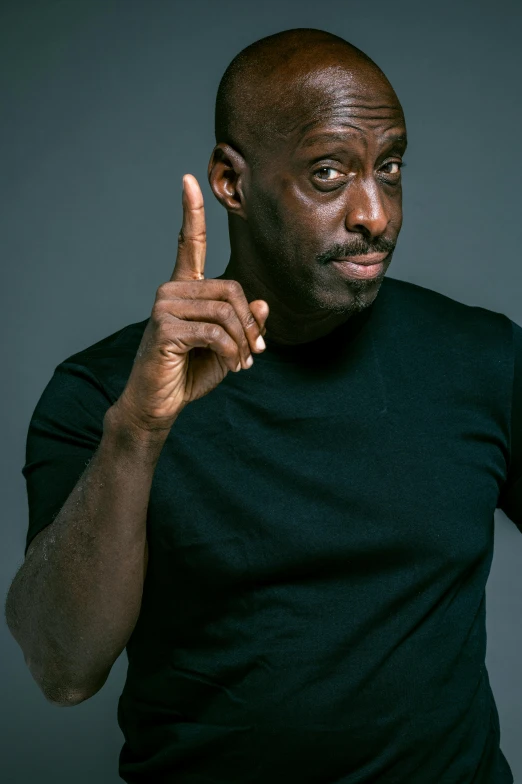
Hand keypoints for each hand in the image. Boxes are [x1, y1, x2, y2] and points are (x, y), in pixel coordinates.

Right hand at [113, 174, 268, 434]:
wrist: (158, 403)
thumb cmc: (189, 373)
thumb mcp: (227, 346)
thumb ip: (243, 324)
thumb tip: (261, 303)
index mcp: (184, 289)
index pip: (187, 243)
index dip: (191, 212)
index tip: (189, 179)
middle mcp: (171, 290)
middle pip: (231, 289)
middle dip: (250, 323)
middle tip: (256, 351)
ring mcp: (164, 306)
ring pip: (226, 311)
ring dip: (243, 342)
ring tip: (244, 363)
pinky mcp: (165, 327)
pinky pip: (216, 332)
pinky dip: (232, 352)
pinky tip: (233, 366)